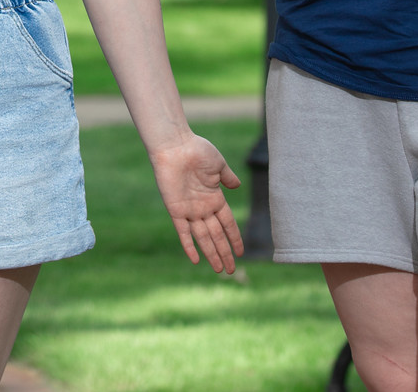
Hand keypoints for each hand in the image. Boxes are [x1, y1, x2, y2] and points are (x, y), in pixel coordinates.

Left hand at [150, 134, 244, 272]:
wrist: (175, 145)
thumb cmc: (197, 150)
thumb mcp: (218, 165)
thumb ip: (227, 177)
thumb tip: (237, 185)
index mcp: (214, 197)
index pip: (227, 224)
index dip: (234, 238)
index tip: (241, 252)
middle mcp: (202, 207)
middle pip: (216, 235)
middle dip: (225, 253)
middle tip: (231, 271)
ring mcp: (189, 210)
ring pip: (203, 238)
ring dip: (212, 254)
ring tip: (220, 270)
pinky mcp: (175, 210)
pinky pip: (183, 232)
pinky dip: (189, 246)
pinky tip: (196, 260)